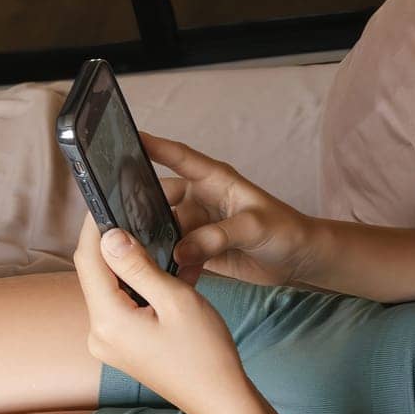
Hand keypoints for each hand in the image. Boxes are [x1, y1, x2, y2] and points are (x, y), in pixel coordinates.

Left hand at [72, 213, 248, 413]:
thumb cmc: (205, 352)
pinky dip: (137, 287)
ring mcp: (109, 343)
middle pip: (96, 275)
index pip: (88, 260)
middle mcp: (99, 333)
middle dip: (112, 244)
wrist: (219, 399)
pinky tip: (160, 275)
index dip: (93, 227)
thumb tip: (110, 236)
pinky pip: (122, 307)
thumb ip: (140, 267)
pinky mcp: (122, 348)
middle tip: (133, 214)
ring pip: (110, 290)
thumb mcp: (177, 300)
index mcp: (108, 321)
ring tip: (153, 241)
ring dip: (128, 265)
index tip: (103, 199)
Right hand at [140, 130, 317, 287]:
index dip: (152, 146)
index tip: (124, 137)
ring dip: (150, 242)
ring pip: (161, 230)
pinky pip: (172, 255)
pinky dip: (165, 265)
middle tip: (116, 221)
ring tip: (134, 254)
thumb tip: (179, 251)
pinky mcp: (197, 251)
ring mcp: (196, 225)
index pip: (178, 157)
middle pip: (158, 198)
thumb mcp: (254, 227)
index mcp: (214, 180)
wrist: (298, 260)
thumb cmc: (285, 230)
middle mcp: (200, 199)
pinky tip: (159, 277)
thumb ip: (217, 236)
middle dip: (138, 207)